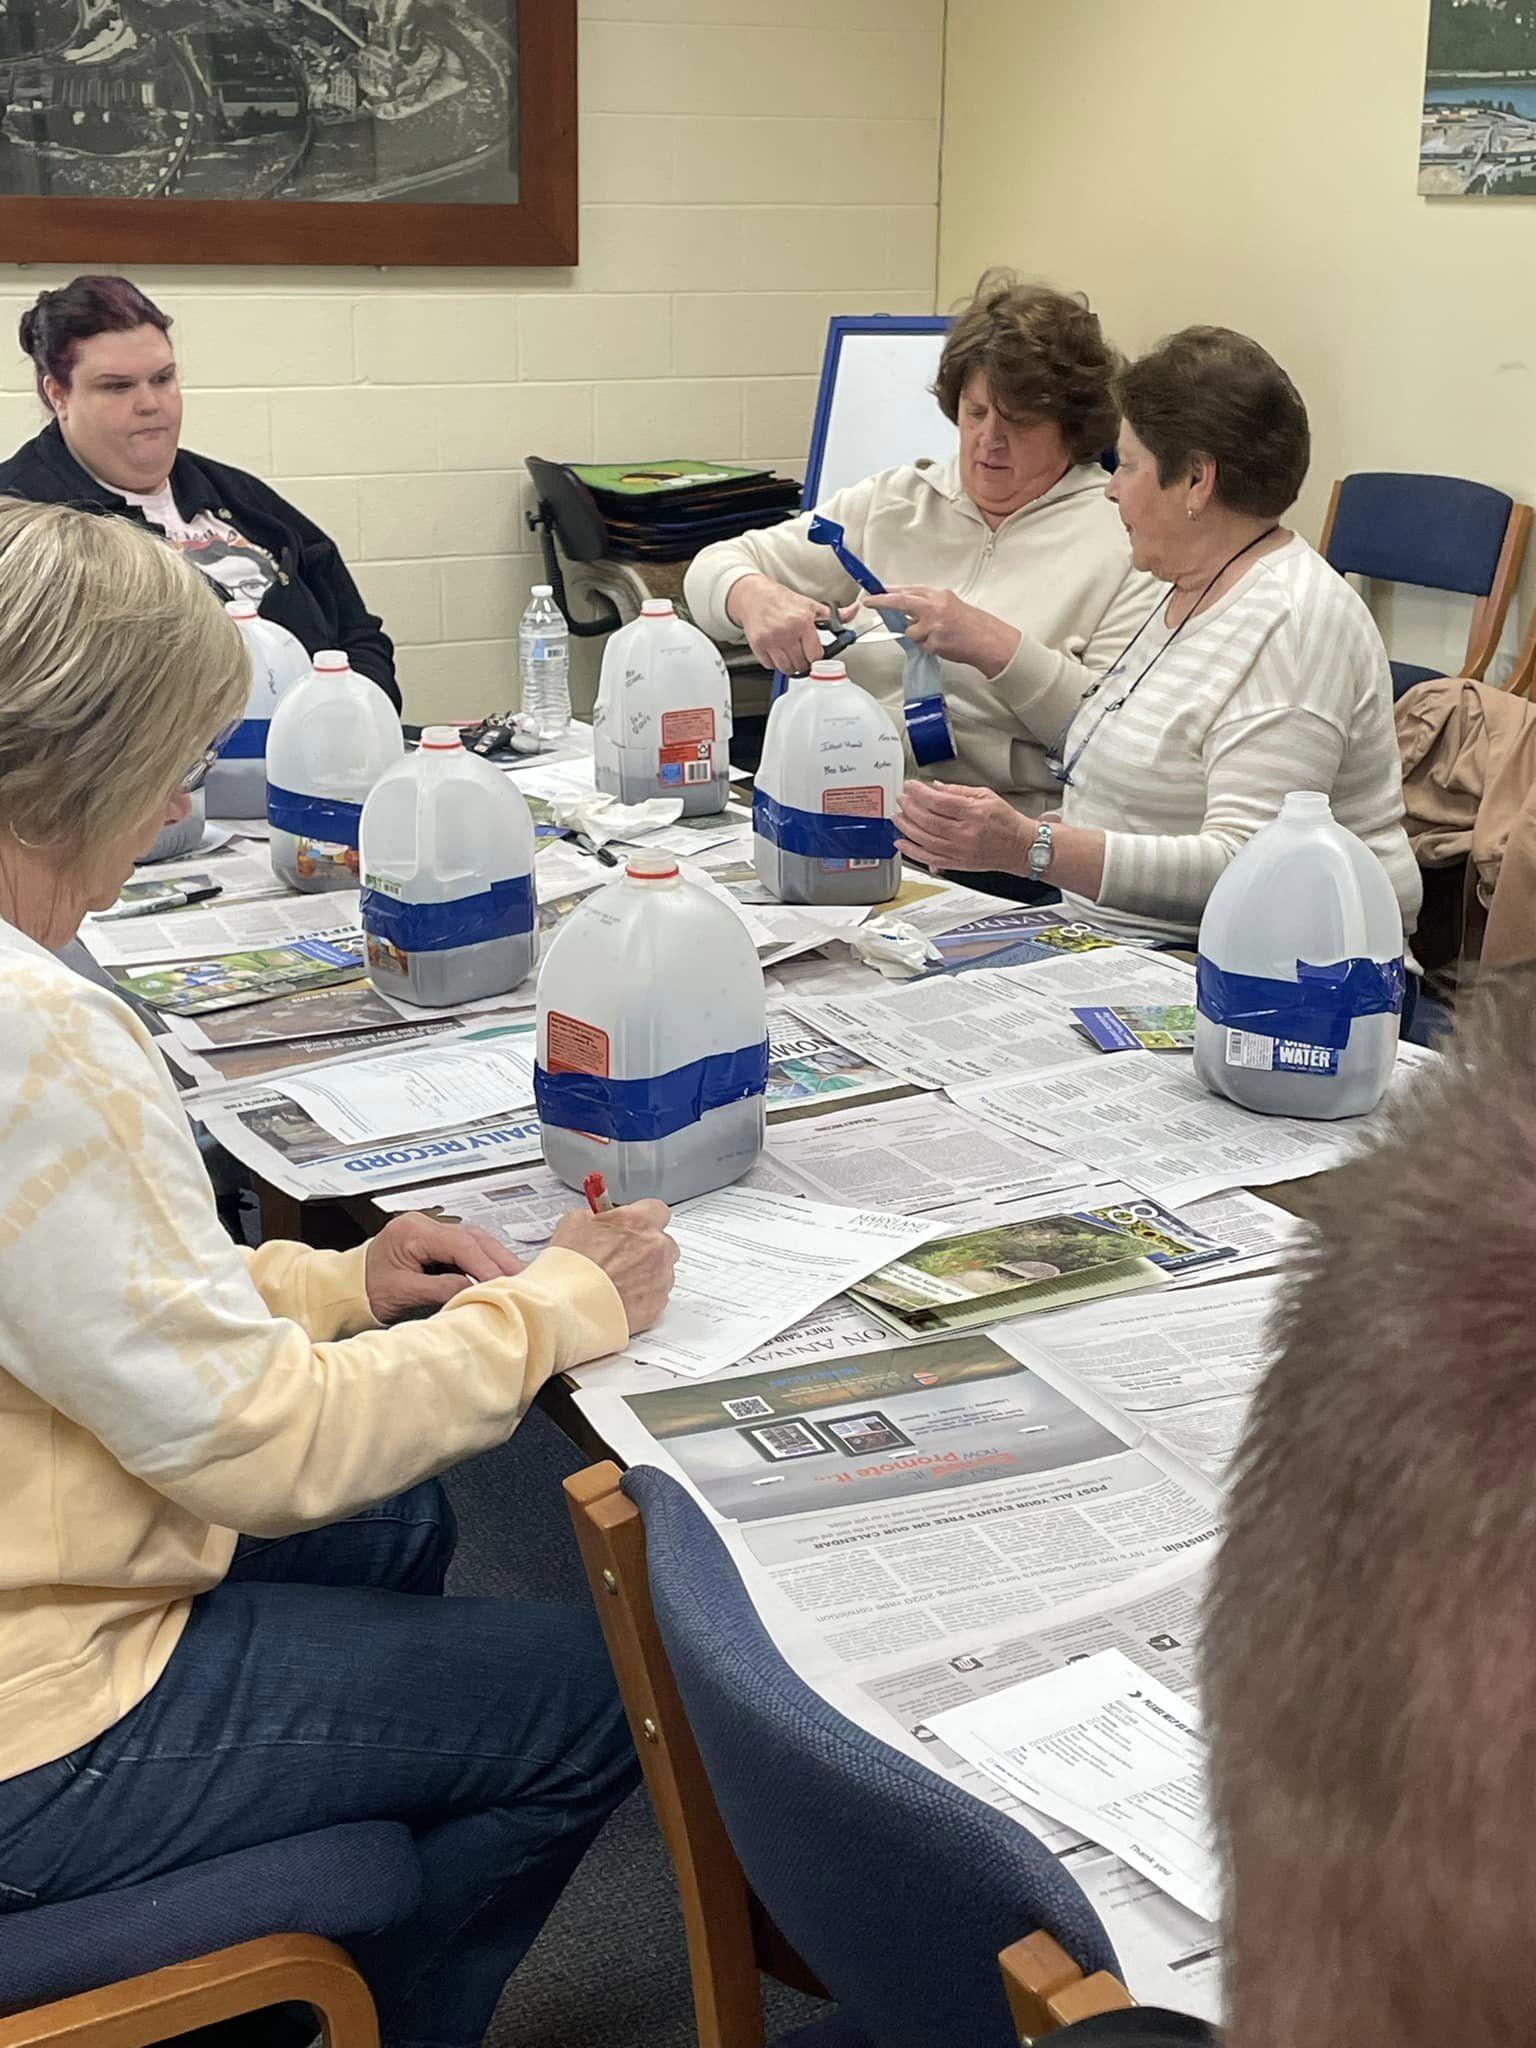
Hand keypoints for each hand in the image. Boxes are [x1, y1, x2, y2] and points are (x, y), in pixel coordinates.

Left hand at [365, 1212, 524, 1322]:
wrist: (347, 1289)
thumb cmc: (366, 1290)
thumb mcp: (401, 1294)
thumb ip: (439, 1288)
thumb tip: (474, 1288)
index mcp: (411, 1231)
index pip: (459, 1244)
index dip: (485, 1264)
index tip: (503, 1283)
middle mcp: (423, 1224)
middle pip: (473, 1237)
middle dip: (499, 1258)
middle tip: (523, 1277)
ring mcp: (431, 1231)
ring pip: (474, 1240)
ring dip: (496, 1259)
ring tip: (517, 1276)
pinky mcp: (436, 1243)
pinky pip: (467, 1248)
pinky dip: (484, 1261)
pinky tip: (498, 1273)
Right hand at [550, 1198, 678, 1334]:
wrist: (572, 1307)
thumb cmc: (573, 1268)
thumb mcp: (572, 1223)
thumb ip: (592, 1217)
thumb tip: (592, 1218)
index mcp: (639, 1222)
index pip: (656, 1209)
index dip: (642, 1218)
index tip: (632, 1225)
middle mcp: (657, 1247)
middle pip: (663, 1242)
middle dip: (647, 1248)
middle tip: (622, 1256)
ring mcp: (661, 1277)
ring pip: (662, 1271)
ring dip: (646, 1273)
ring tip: (617, 1281)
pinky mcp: (658, 1305)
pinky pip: (656, 1297)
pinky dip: (642, 1297)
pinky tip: (619, 1298)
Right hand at [727, 574, 857, 675]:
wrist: (754, 596)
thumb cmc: (782, 601)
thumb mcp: (810, 605)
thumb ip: (834, 614)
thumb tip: (854, 611)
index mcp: (802, 622)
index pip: (815, 655)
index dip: (816, 656)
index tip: (813, 653)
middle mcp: (787, 632)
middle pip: (801, 664)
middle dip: (803, 661)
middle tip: (801, 652)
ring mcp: (771, 640)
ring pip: (786, 668)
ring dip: (790, 665)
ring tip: (790, 653)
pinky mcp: (758, 646)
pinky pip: (770, 666)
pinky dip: (774, 663)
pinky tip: (777, 651)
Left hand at [874, 585, 1020, 677]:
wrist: (988, 640)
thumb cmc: (971, 624)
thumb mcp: (949, 605)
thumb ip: (926, 605)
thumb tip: (904, 608)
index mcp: (938, 595)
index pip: (908, 590)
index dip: (889, 592)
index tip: (875, 591)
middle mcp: (935, 607)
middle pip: (901, 602)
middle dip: (882, 602)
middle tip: (869, 602)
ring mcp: (933, 625)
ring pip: (909, 631)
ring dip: (917, 636)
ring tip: (936, 636)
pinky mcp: (934, 642)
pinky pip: (920, 645)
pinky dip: (927, 646)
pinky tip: (942, 644)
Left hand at [896, 779, 1033, 875]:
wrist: (1021, 848)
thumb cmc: (1007, 822)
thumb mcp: (987, 796)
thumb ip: (958, 791)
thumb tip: (936, 787)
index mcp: (973, 813)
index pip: (938, 801)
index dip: (919, 792)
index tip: (910, 786)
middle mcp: (965, 833)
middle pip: (928, 820)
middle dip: (909, 808)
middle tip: (902, 800)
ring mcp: (960, 851)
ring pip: (924, 839)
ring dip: (906, 827)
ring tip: (898, 817)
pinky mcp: (957, 863)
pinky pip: (929, 859)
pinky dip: (912, 851)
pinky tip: (902, 843)